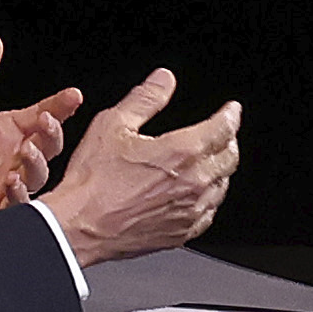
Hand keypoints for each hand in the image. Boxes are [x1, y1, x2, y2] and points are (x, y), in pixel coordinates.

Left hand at [0, 33, 80, 247]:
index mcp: (1, 131)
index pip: (39, 116)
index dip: (59, 106)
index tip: (72, 95)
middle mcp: (7, 157)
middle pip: (48, 146)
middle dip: (54, 133)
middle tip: (45, 122)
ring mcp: (2, 185)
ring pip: (39, 175)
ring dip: (39, 162)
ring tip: (26, 150)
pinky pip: (19, 205)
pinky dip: (21, 194)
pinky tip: (12, 180)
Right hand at [41, 65, 247, 266]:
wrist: (80, 227)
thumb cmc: (93, 180)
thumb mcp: (113, 125)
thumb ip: (145, 99)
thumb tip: (164, 79)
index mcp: (182, 152)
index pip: (224, 129)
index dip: (231, 116)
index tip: (232, 110)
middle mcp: (195, 182)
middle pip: (229, 157)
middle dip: (229, 141)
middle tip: (224, 133)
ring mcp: (191, 210)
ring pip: (222, 185)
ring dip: (221, 169)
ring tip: (212, 160)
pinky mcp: (183, 232)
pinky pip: (210, 212)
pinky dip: (210, 197)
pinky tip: (199, 192)